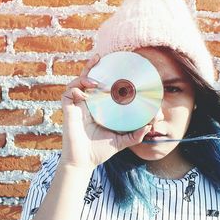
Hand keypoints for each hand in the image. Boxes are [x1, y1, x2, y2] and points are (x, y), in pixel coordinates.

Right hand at [60, 53, 151, 169]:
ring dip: (85, 78)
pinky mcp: (68, 111)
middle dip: (91, 66)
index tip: (114, 65)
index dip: (103, 74)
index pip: (100, 87)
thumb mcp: (122, 141)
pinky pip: (68, 93)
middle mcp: (87, 104)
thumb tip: (151, 125)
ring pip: (76, 83)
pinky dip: (75, 89)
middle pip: (87, 79)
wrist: (84, 162)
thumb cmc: (101, 151)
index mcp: (98, 107)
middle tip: (100, 57)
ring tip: (96, 83)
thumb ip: (136, 135)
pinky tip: (84, 94)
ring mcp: (77, 106)